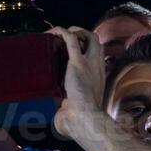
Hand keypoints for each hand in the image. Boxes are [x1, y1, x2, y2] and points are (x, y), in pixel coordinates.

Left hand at [50, 27, 105, 141]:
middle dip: (84, 36)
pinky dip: (61, 32)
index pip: (97, 56)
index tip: (74, 52)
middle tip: (68, 40)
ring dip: (75, 31)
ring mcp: (90, 63)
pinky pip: (71, 38)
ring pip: (89, 36)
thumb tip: (57, 115)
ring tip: (60, 34)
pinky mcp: (78, 62)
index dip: (87, 50)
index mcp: (98, 77)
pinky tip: (52, 32)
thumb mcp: (76, 108)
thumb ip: (68, 106)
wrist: (85, 118)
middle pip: (97, 42)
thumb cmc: (81, 118)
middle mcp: (98, 67)